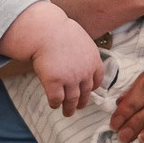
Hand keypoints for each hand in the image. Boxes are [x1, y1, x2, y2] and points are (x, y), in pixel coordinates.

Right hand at [6, 2, 103, 116]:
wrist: (46, 30)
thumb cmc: (59, 31)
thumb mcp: (81, 39)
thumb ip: (84, 52)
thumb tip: (80, 57)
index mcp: (93, 61)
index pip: (97, 80)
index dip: (92, 88)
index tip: (88, 91)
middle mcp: (85, 72)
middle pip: (86, 93)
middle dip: (82, 102)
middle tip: (78, 107)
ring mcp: (70, 79)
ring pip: (72, 101)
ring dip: (69, 109)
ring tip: (67, 112)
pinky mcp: (54, 83)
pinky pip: (57, 99)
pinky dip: (55, 104)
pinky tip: (53, 104)